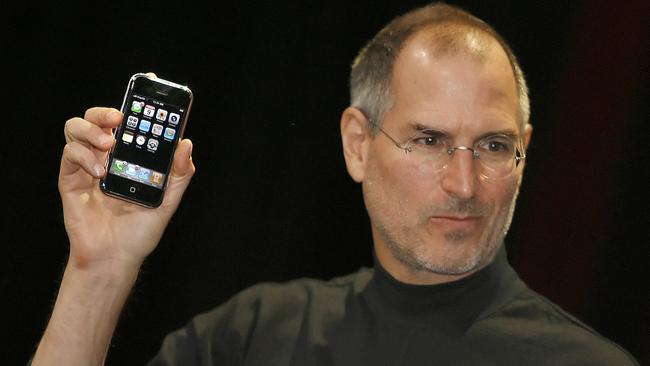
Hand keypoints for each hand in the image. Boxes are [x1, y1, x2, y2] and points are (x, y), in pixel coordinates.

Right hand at [59, 106, 194, 270]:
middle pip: (97, 118)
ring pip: (76, 127)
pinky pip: (69, 154)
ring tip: (109, 145)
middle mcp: (107, 157)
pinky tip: (100, 172)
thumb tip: (185, 144)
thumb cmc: (140, 231)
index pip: (129, 122)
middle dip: (106, 111)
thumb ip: (180, 174)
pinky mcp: (71, 180)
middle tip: (120, 118)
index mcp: (130, 157)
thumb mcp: (168, 201)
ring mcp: (87, 166)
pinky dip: (84, 156)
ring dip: (91, 130)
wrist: (115, 258)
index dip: (136, 102)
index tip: (147, 86)